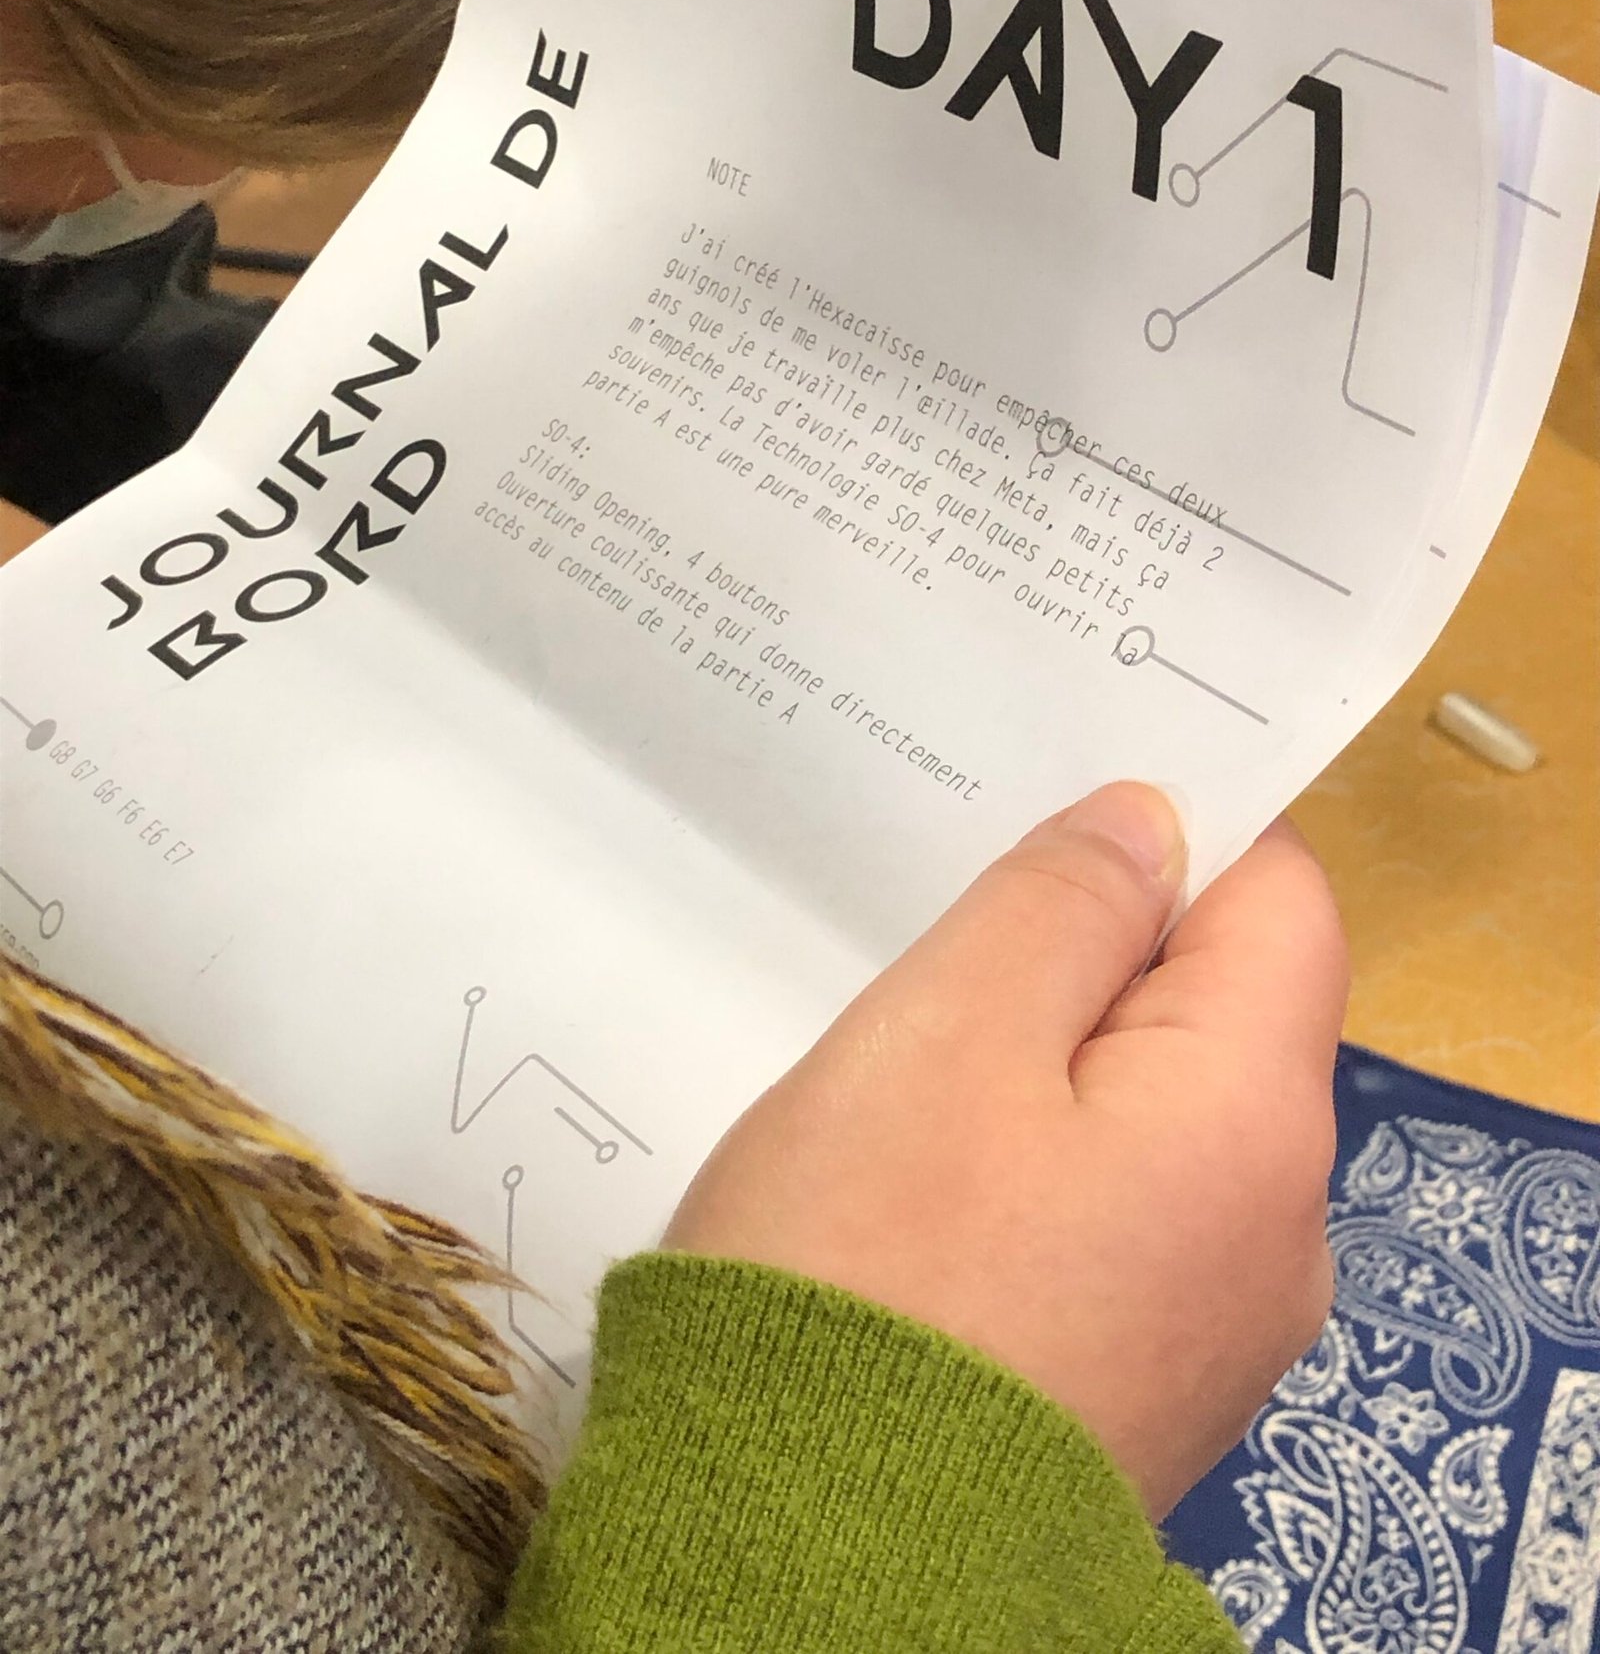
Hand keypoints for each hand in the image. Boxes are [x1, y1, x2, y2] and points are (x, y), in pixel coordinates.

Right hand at [667, 783, 1347, 1517]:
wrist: (796, 1567)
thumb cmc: (868, 1268)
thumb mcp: (949, 1031)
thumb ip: (1063, 905)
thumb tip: (1154, 827)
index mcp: (1256, 1124)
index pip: (1280, 900)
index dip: (1183, 830)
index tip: (1057, 808)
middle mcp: (1275, 1232)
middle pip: (1222, 1013)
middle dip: (1099, 952)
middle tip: (949, 938)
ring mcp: (1213, 1326)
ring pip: (1158, 1116)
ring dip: (1056, 1063)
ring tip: (920, 1065)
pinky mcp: (1139, 1386)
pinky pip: (1120, 1216)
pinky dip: (1043, 1166)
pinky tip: (931, 1186)